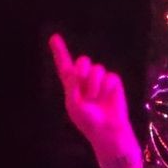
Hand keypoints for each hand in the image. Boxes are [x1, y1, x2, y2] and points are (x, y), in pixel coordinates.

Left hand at [49, 34, 138, 164]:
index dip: (59, 51)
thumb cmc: (88, 121)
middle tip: (82, 81)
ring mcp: (100, 80)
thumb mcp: (74, 105)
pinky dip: (107, 88)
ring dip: (95, 84)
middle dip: (83, 69)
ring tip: (95, 98)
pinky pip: (110, 77)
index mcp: (72, 86)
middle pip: (83, 61)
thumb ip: (72, 86)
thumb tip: (75, 69)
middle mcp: (85, 80)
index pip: (64, 65)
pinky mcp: (113, 83)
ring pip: (97, 69)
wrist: (107, 131)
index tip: (53, 37)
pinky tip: (107, 98)